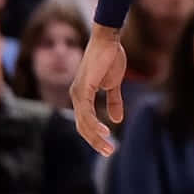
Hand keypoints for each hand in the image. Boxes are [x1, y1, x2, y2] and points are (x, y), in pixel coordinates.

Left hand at [71, 25, 127, 155]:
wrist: (108, 40)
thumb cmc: (110, 57)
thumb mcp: (114, 83)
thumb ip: (114, 101)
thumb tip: (117, 119)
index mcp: (82, 95)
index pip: (85, 122)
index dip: (96, 135)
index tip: (109, 146)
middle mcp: (76, 96)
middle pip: (82, 126)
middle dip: (95, 141)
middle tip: (109, 152)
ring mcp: (78, 92)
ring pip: (83, 122)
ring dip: (96, 137)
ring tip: (109, 147)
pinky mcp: (83, 88)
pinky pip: (87, 112)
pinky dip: (95, 123)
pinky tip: (105, 131)